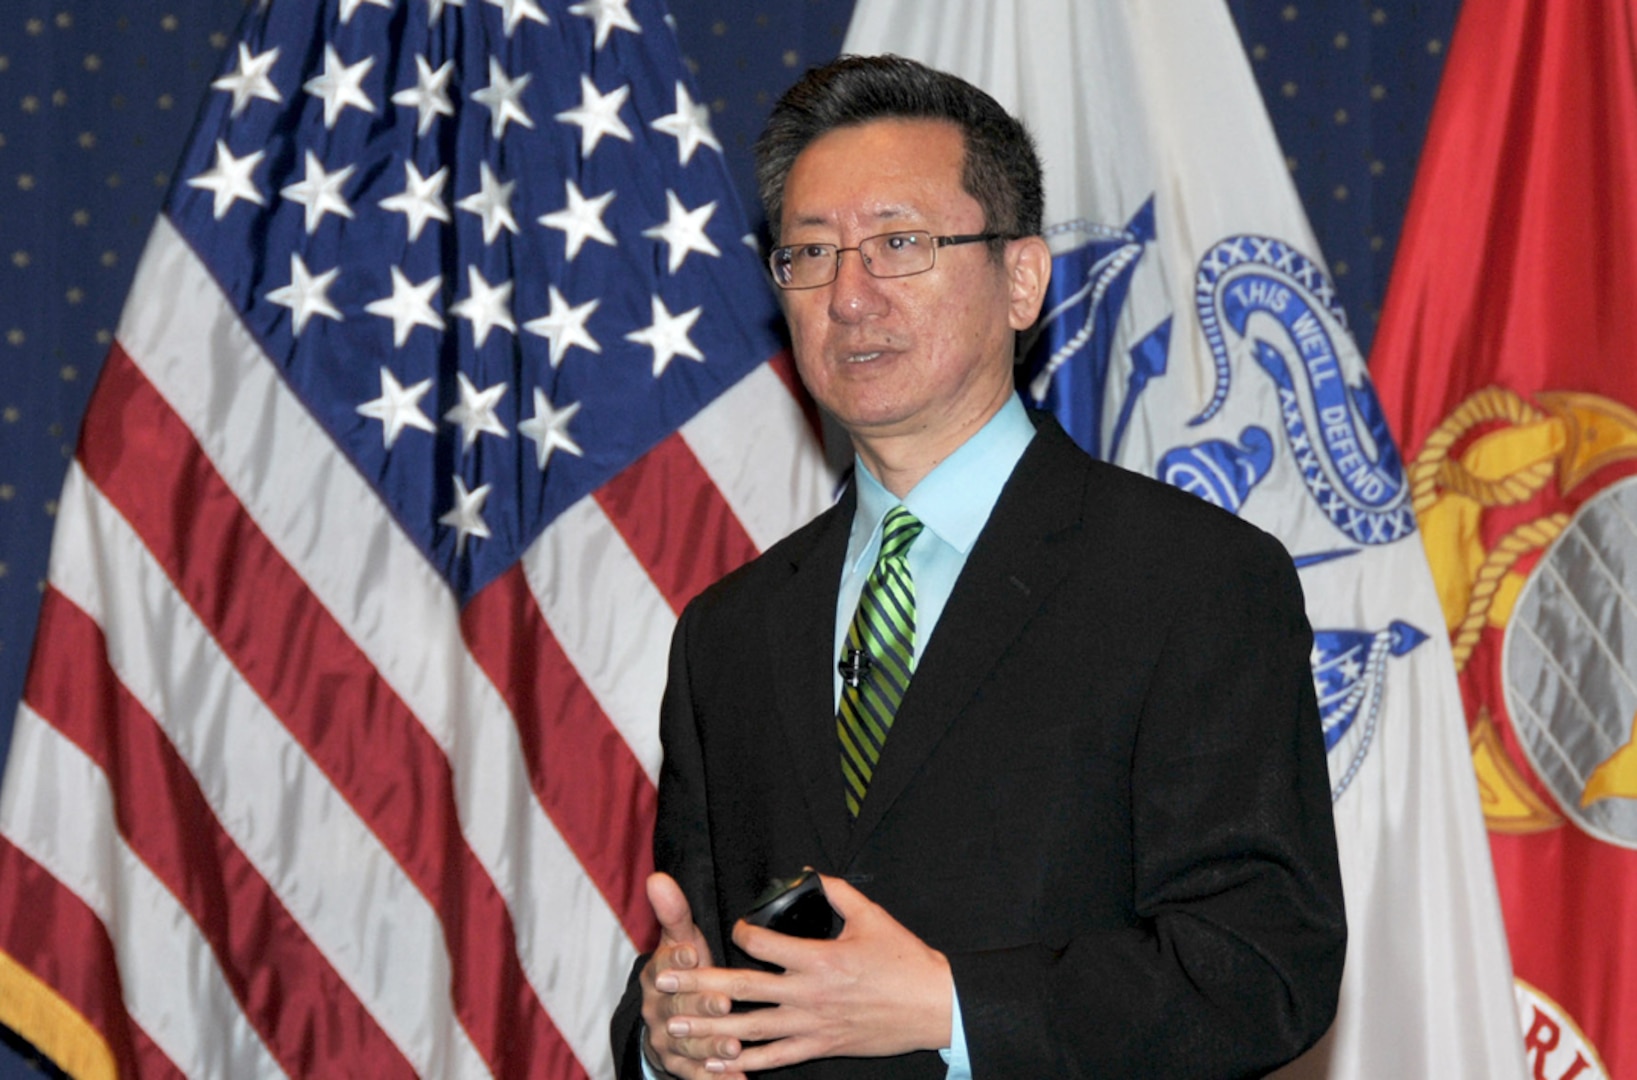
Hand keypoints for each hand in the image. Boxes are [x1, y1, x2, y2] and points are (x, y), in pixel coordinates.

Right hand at [639, 873, 745, 1078]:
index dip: (677, 960)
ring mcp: (666, 1040)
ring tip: (733, 1048)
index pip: (663, 966)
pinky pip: (696, 1074)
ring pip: (686, 1045)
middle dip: (699, 1006)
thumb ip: (674, 912)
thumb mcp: (679, 940)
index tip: (692, 952)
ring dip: (709, 1047)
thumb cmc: (683, 970)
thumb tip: (658, 878)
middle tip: (723, 1003)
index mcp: (656, 975)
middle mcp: (657, 1010)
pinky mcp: (679, 1065)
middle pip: (676, 1009)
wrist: (667, 1016)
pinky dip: (715, 1078)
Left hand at [660, 875, 953, 1073]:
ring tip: (674, 1025)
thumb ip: (836, 892)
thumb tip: (810, 873)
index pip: (762, 943)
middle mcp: (808, 993)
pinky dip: (743, 1063)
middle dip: (698, 982)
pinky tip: (716, 1062)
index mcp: (818, 957)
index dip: (741, 932)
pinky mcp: (821, 1046)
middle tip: (664, 978)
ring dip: (708, 1027)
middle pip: (742, 988)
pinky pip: (775, 1058)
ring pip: (749, 1029)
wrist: (934, 1006)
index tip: (734, 929)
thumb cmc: (904, 959)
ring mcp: (812, 1025)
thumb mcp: (871, 915)